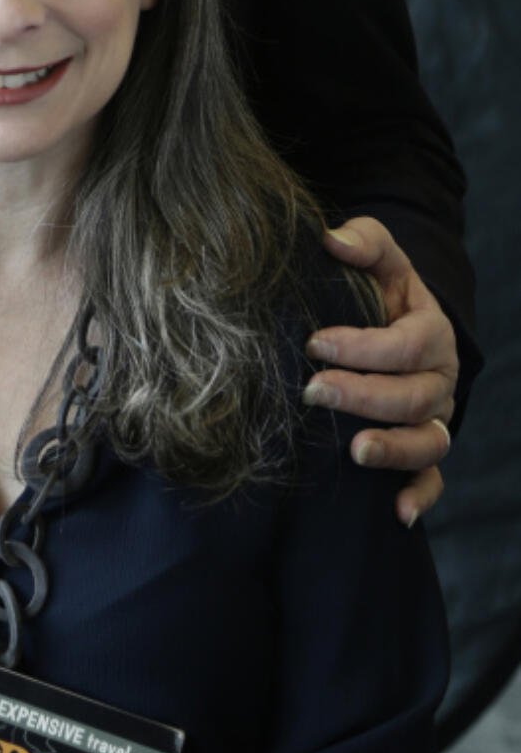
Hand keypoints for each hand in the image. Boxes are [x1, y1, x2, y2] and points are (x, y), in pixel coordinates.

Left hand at [302, 217, 458, 526]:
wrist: (394, 326)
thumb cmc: (379, 292)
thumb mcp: (379, 260)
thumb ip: (363, 241)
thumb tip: (331, 240)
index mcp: (431, 332)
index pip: (407, 344)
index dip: (363, 346)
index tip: (316, 343)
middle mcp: (438, 380)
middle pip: (413, 396)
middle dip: (364, 395)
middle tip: (314, 391)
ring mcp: (434, 418)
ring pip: (427, 442)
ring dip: (393, 449)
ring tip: (354, 450)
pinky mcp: (424, 450)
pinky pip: (432, 480)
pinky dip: (419, 496)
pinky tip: (397, 512)